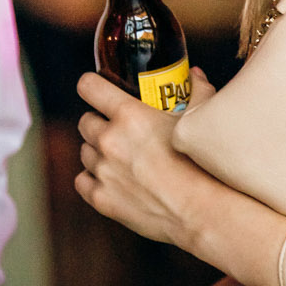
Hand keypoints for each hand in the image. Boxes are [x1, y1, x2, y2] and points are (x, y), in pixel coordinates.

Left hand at [75, 70, 217, 246]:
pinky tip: (113, 180)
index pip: (88, 86)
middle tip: (118, 131)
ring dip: (98, 151)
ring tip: (121, 158)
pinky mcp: (101, 198)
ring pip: (84, 151)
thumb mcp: (200, 120)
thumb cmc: (204, 164)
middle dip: (99, 122)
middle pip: (85, 121)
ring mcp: (103, 171)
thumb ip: (196, 90)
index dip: (92, 86)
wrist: (201, 211)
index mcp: (130, 114)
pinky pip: (82, 181)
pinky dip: (93, 179)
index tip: (98, 90)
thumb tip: (194, 74)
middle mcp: (109, 140)